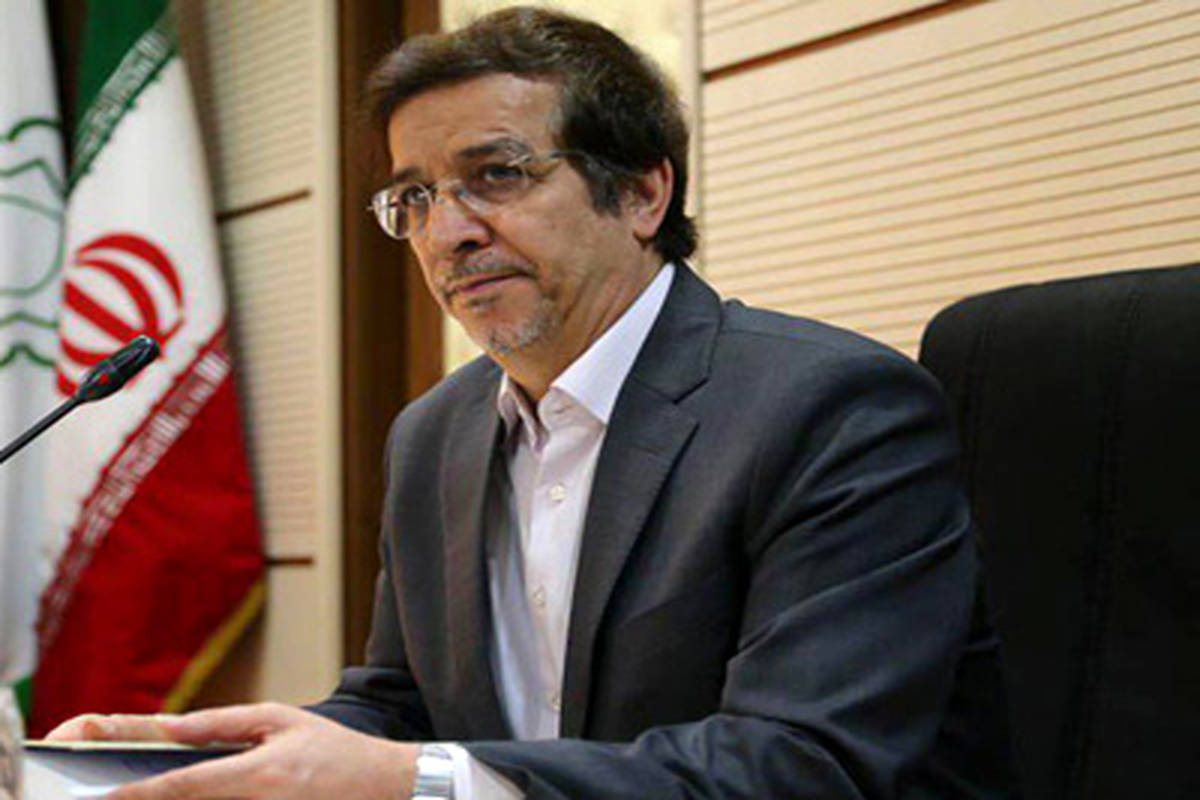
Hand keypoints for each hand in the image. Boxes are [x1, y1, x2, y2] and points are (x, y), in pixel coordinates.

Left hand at [51, 703, 417, 798]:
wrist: (383, 786)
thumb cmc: (333, 750)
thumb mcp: (282, 720)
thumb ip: (224, 723)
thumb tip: (172, 727)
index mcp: (259, 774)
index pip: (184, 786)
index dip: (139, 794)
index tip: (104, 795)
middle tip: (116, 794)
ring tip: (150, 790)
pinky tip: (204, 793)